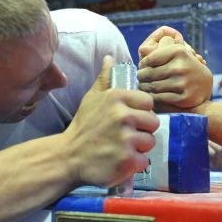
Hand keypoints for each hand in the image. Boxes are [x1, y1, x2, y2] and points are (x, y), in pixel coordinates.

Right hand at [63, 55, 158, 187]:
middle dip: (142, 130)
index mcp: (116, 98)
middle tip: (126, 135)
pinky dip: (135, 164)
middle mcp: (123, 116)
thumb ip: (105, 78)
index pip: (148, 102)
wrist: (68, 157)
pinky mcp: (127, 161)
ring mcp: (126, 139)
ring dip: (139, 147)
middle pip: (153, 122)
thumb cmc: (83, 126)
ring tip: (123, 148)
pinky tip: (121, 160)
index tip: (130, 118)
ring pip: (150, 142)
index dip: (141, 111)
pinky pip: (144, 160)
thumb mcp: (91, 98)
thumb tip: (110, 57)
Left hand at [137, 30, 212, 109]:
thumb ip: (162, 50)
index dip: (143, 64)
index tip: (142, 67)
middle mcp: (181, 66)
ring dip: (145, 87)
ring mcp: (183, 83)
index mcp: (179, 51)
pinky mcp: (183, 98)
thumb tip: (142, 50)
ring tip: (143, 86)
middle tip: (140, 78)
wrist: (204, 85)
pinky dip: (153, 97)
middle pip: (150, 73)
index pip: (151, 58)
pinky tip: (151, 95)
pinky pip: (160, 98)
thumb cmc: (186, 67)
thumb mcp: (178, 53)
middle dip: (141, 76)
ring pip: (153, 87)